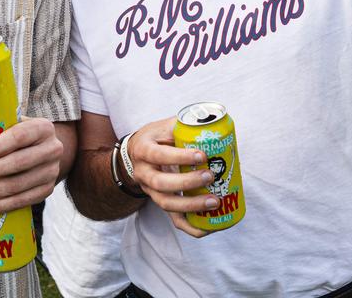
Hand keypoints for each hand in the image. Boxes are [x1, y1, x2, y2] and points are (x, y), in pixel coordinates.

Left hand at [0, 117, 62, 214]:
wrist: (44, 149)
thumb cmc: (18, 135)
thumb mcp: (8, 124)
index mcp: (42, 127)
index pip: (19, 136)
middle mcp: (52, 148)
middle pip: (19, 163)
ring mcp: (52, 171)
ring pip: (19, 185)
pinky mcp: (47, 189)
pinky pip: (24, 200)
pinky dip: (3, 205)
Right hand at [125, 117, 216, 237]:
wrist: (135, 155)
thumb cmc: (156, 139)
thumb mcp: (163, 127)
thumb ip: (183, 125)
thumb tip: (211, 123)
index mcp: (144, 150)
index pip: (159, 155)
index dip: (180, 157)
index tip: (202, 155)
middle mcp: (143, 173)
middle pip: (161, 184)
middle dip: (187, 182)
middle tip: (210, 176)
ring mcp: (150, 191)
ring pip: (166, 204)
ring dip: (192, 205)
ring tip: (215, 201)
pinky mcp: (161, 202)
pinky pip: (174, 220)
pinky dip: (191, 227)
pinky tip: (208, 228)